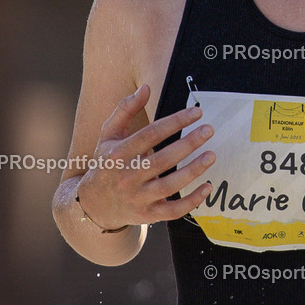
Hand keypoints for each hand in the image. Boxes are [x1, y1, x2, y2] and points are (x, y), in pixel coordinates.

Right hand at [75, 84, 214, 228]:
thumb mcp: (109, 135)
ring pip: (170, 186)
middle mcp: (127, 177)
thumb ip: (125, 110)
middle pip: (163, 159)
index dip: (175, 122)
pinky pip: (173, 211)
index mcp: (118, 154)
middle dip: (189, 144)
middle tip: (209, 130)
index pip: (150, 135)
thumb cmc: (106, 163)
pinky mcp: (147, 216)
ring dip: (193, 170)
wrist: (93, 205)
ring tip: (211, 155)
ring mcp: (137, 198)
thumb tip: (145, 88)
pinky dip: (192, 201)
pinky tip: (207, 187)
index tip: (196, 112)